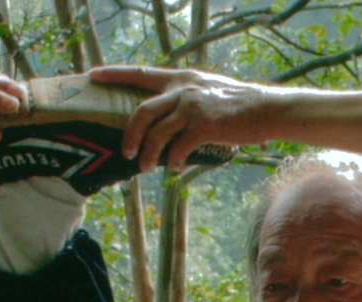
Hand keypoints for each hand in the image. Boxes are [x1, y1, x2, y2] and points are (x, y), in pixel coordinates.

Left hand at [90, 65, 274, 171]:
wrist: (267, 109)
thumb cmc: (240, 105)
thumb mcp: (209, 90)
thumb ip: (187, 97)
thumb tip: (171, 117)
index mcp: (182, 79)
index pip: (141, 74)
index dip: (115, 74)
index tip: (94, 76)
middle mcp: (183, 90)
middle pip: (142, 111)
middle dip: (129, 134)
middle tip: (125, 150)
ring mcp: (192, 108)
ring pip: (157, 133)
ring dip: (147, 153)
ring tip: (144, 167)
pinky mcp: (204, 127)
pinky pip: (178, 148)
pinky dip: (173, 161)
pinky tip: (175, 167)